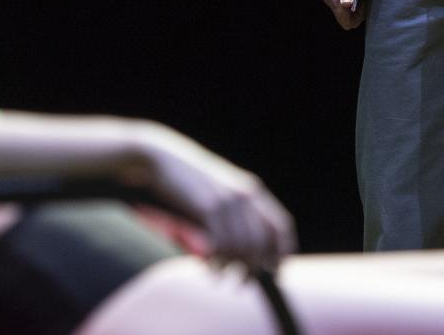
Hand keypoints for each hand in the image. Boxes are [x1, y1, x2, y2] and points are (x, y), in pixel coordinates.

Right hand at [140, 127, 296, 272]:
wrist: (161, 160)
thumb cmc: (188, 183)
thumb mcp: (218, 194)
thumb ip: (234, 216)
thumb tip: (245, 253)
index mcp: (252, 191)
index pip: (281, 225)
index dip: (282, 251)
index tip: (275, 272)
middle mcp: (245, 194)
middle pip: (262, 242)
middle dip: (255, 268)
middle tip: (242, 283)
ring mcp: (227, 200)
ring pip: (242, 246)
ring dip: (233, 268)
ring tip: (221, 278)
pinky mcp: (208, 206)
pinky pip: (221, 243)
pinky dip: (217, 263)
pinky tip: (210, 270)